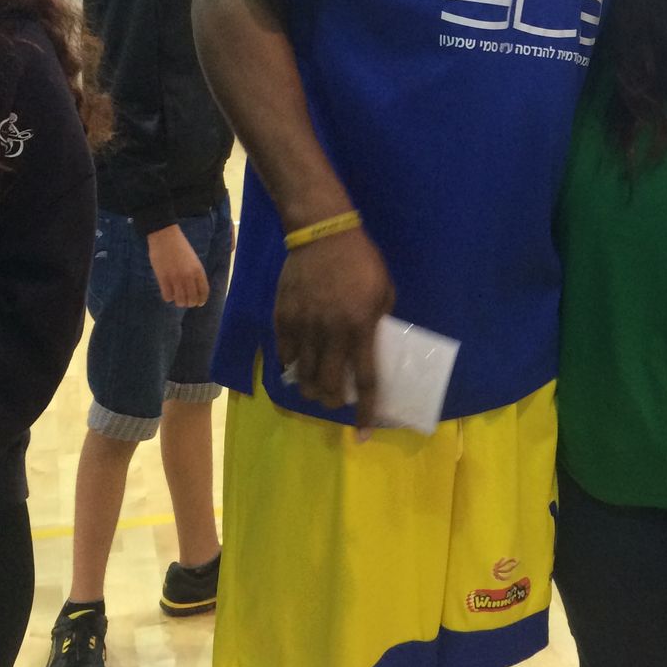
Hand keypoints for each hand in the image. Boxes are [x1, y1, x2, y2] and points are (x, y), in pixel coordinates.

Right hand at [147, 224, 208, 307]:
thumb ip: (196, 273)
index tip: (199, 303)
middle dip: (189, 303)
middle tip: (185, 301)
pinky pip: (167, 297)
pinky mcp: (163, 278)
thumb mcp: (194, 260)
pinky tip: (168, 293)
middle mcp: (189, 276)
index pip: (204, 292)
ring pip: (180, 301)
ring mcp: (176, 278)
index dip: (201, 300)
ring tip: (176, 298)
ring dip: (179, 302)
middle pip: (192, 299)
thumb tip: (195, 289)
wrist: (165, 237)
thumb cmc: (180, 247)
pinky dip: (168, 297)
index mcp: (198, 271)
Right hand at [274, 226, 395, 429]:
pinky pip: (284, 353)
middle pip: (326, 385)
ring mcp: (303, 325)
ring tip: (315, 389)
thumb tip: (371, 348)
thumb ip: (379, 322)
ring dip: (309, 389)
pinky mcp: (282, 316)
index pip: (365, 380)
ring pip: (301, 375)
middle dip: (331, 402)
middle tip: (335, 402)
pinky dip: (290, 366)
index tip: (362, 432)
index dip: (365, 410)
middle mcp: (330, 332)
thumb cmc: (361, 261)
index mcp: (360, 327)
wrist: (321, 234)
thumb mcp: (384, 291)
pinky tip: (296, 366)